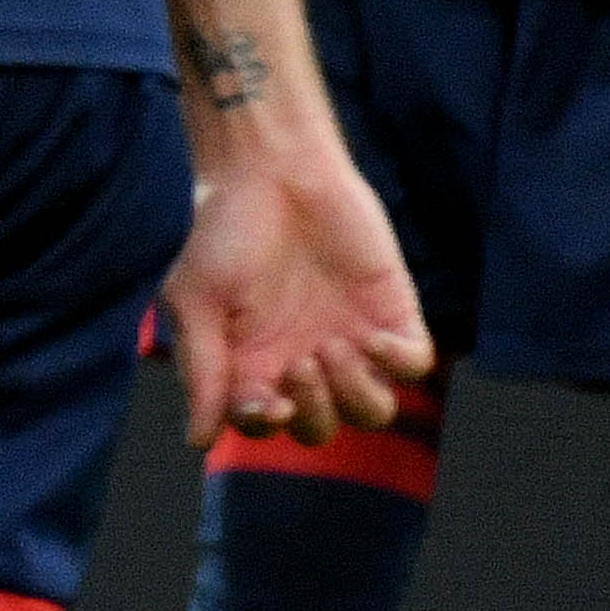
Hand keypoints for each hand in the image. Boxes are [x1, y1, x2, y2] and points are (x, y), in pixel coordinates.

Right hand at [164, 126, 433, 451]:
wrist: (271, 168)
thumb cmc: (222, 230)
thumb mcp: (196, 302)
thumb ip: (203, 373)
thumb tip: (199, 442)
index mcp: (254, 364)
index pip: (266, 425)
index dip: (269, 425)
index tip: (269, 401)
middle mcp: (304, 361)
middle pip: (322, 429)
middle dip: (314, 410)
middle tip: (301, 362)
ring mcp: (351, 340)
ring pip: (372, 411)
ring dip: (354, 395)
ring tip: (333, 349)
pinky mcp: (391, 312)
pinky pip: (413, 366)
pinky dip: (398, 363)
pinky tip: (370, 336)